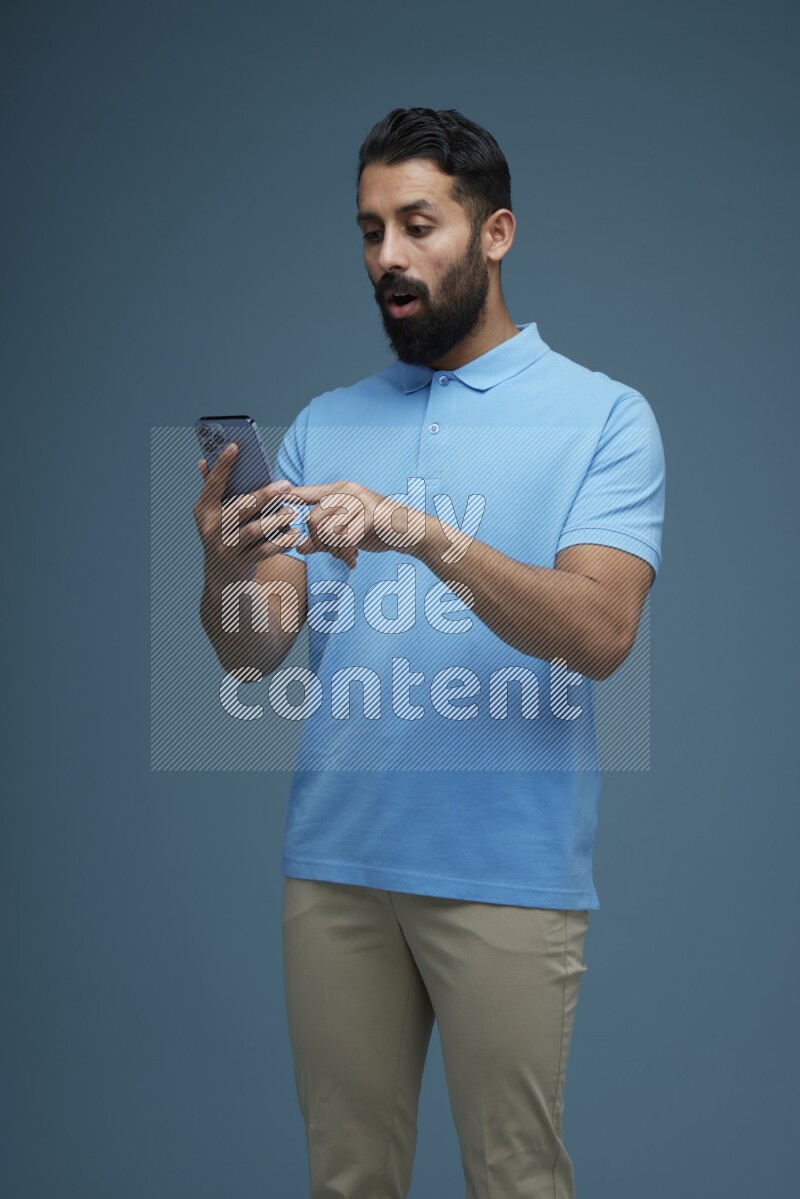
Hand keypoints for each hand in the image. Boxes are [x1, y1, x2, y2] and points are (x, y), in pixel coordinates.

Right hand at [193, 443, 303, 583]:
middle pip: (240, 507)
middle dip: (265, 495)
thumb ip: (213, 490)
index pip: (213, 484)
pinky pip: (264, 551)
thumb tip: (203, 461)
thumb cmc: (224, 538)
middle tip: (287, 486)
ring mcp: (225, 547)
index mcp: (204, 511)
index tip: (235, 446)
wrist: (222, 580)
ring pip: (253, 530)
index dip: (223, 465)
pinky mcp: (240, 563)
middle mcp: (211, 528)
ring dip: (276, 520)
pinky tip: (296, 535)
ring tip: (293, 512)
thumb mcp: (214, 516)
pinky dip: (282, 542)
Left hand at [288, 480, 424, 566]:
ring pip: (328, 531)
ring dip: (334, 552)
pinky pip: (345, 539)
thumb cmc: (375, 530)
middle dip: (319, 543)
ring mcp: (359, 502)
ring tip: (345, 558)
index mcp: (340, 490)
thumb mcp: (346, 533)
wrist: (408, 532)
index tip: (274, 502)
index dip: (289, 497)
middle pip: (314, 519)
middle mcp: (347, 491)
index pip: (307, 492)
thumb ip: (322, 539)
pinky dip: (346, 555)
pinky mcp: (369, 516)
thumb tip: (298, 547)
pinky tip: (353, 562)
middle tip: (333, 554)